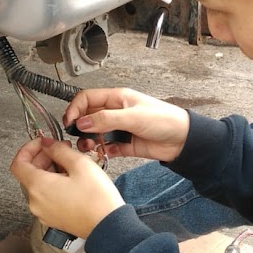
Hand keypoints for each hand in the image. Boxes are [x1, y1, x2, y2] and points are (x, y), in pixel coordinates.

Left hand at [10, 138, 123, 238]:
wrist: (108, 226)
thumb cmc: (96, 199)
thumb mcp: (80, 164)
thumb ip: (59, 149)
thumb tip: (47, 144)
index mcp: (38, 186)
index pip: (18, 163)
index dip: (28, 148)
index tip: (42, 143)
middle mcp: (35, 201)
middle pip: (29, 173)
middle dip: (43, 158)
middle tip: (62, 149)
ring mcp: (43, 212)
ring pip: (39, 185)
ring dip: (50, 170)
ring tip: (71, 165)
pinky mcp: (53, 218)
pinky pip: (46, 197)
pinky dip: (54, 184)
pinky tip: (72, 180)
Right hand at [63, 87, 189, 161]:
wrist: (183, 140)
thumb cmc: (165, 119)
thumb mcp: (133, 116)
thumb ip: (106, 119)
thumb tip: (83, 122)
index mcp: (117, 98)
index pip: (87, 98)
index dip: (76, 108)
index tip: (70, 122)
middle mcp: (116, 112)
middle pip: (89, 117)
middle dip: (80, 127)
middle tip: (79, 138)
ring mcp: (120, 129)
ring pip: (96, 134)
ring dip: (90, 141)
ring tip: (91, 147)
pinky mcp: (125, 144)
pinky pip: (107, 148)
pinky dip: (103, 152)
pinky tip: (105, 154)